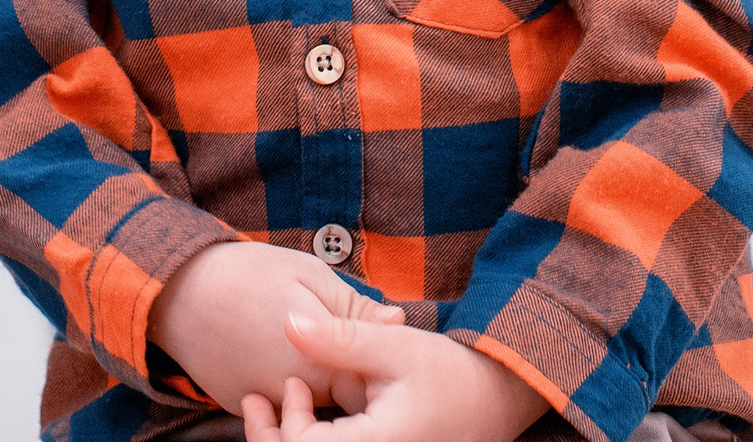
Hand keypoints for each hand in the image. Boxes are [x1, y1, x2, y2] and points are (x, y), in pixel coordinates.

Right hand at [147, 240, 404, 415]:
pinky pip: (275, 400)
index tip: (372, 341)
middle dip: (346, 375)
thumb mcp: (309, 276)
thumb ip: (354, 308)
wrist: (172, 288)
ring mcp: (263, 402)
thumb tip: (398, 321)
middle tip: (337, 338)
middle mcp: (292, 395)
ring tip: (302, 341)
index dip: (374, 363)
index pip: (368, 385)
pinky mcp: (240, 402)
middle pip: (339, 400)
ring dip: (315, 382)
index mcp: (318, 364)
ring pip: (307, 403)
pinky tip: (274, 349)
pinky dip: (283, 383)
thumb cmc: (247, 274)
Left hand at [240, 312, 551, 441]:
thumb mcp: (395, 347)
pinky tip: (307, 421)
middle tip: (256, 403)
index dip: (283, 423)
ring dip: (293, 440)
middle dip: (273, 437)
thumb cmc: (450, 372)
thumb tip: (288, 323)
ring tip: (282, 406)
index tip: (289, 383)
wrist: (497, 400)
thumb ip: (339, 339)